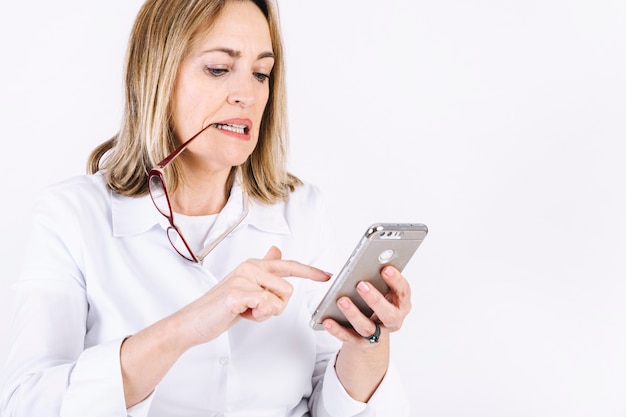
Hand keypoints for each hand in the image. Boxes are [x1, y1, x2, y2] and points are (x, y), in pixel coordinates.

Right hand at [178, 246, 330, 346]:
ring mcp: (242, 278)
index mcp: (254, 265)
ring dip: (266, 313)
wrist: (193, 322)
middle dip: (277, 307)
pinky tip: (241, 314)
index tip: (327, 276)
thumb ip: (264, 269)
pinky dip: (258, 316)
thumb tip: (276, 250)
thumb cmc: (221, 306)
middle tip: (255, 309)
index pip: (289, 266)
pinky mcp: (236, 293)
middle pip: (288, 290)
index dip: (310, 272)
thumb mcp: (246, 285)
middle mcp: (250, 267)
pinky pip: (266, 306)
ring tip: (246, 311)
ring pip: (279, 301)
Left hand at [322, 265, 411, 401]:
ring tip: (342, 300)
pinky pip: (348, 337)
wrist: (373, 334)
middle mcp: (392, 321)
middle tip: (361, 285)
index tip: (385, 268)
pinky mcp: (360, 343)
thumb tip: (367, 262)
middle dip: (375, 299)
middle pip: (388, 314)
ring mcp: (377, 334)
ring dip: (354, 314)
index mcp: (401, 304)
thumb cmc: (378, 304)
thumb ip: (379, 279)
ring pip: (366, 327)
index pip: (403, 292)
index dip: (396, 281)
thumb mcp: (384, 291)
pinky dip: (337, 329)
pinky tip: (327, 320)